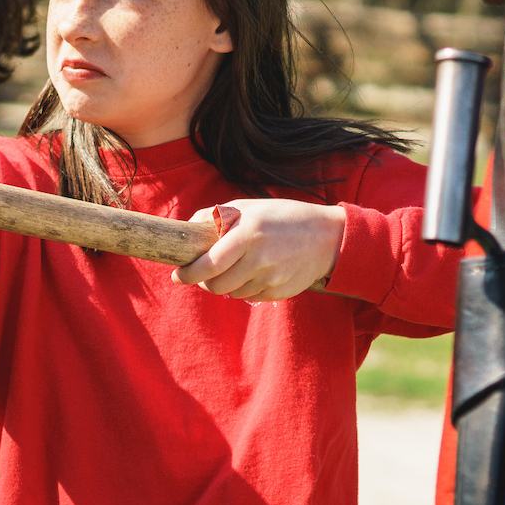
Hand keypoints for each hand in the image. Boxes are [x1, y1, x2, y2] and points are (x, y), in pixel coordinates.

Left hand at [173, 198, 346, 300]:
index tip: (177, 275)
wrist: (327, 237)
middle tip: (203, 273)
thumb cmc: (283, 217)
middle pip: (217, 286)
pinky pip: (251, 297)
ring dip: (226, 285)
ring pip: (233, 293)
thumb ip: (217, 216)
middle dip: (205, 282)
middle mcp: (259, 259)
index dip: (189, 274)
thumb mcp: (250, 207)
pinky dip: (245, 288)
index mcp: (248, 234)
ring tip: (236, 266)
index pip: (210, 264)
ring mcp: (271, 279)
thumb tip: (188, 228)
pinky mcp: (280, 292)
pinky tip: (254, 271)